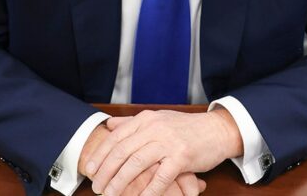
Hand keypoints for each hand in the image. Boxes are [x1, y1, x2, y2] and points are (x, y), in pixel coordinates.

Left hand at [79, 122, 206, 195]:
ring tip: (110, 194)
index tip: (89, 169)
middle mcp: (155, 128)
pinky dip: (148, 190)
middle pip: (122, 151)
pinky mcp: (182, 156)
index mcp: (147, 119)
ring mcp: (168, 142)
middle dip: (106, 171)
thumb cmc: (186, 128)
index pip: (116, 137)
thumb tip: (109, 125)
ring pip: (136, 163)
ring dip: (120, 182)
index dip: (100, 155)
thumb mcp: (158, 119)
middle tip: (96, 187)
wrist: (217, 130)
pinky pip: (160, 177)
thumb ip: (133, 123)